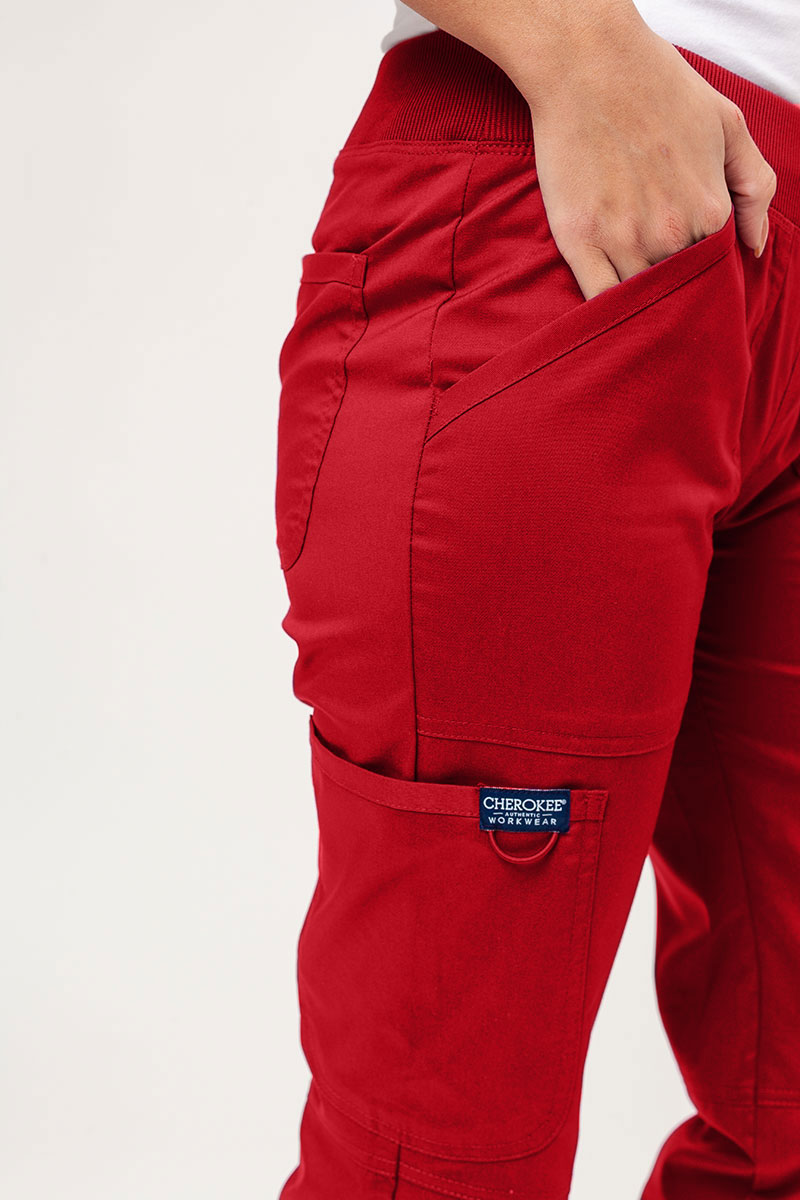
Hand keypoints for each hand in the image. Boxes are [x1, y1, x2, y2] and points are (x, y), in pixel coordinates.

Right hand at [515, 19, 776, 299]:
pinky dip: (607, 313)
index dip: (704, 277)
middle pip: (677, 292)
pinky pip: (599, 301)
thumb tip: (755, 247)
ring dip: (641, 307)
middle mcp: (671, 234)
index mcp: (710, 211)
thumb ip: (756, 187)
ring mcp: (623, 241)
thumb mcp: (729, 124)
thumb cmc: (659, 87)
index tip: (690, 273)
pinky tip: (609, 310)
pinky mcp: (579, 242)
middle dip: (674, 297)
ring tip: (635, 297)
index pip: (714, 272)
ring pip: (640, 302)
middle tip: (662, 288)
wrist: (589, 65)